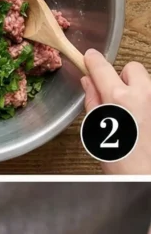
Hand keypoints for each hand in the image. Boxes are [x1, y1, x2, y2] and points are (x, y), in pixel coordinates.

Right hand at [82, 49, 150, 173]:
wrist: (147, 176)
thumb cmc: (122, 163)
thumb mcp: (97, 133)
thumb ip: (93, 102)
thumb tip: (88, 83)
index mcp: (118, 99)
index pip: (102, 68)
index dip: (93, 61)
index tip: (89, 58)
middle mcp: (142, 93)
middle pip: (131, 68)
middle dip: (122, 78)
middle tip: (115, 98)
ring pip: (145, 81)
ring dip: (137, 90)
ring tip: (131, 114)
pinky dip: (146, 102)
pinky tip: (142, 121)